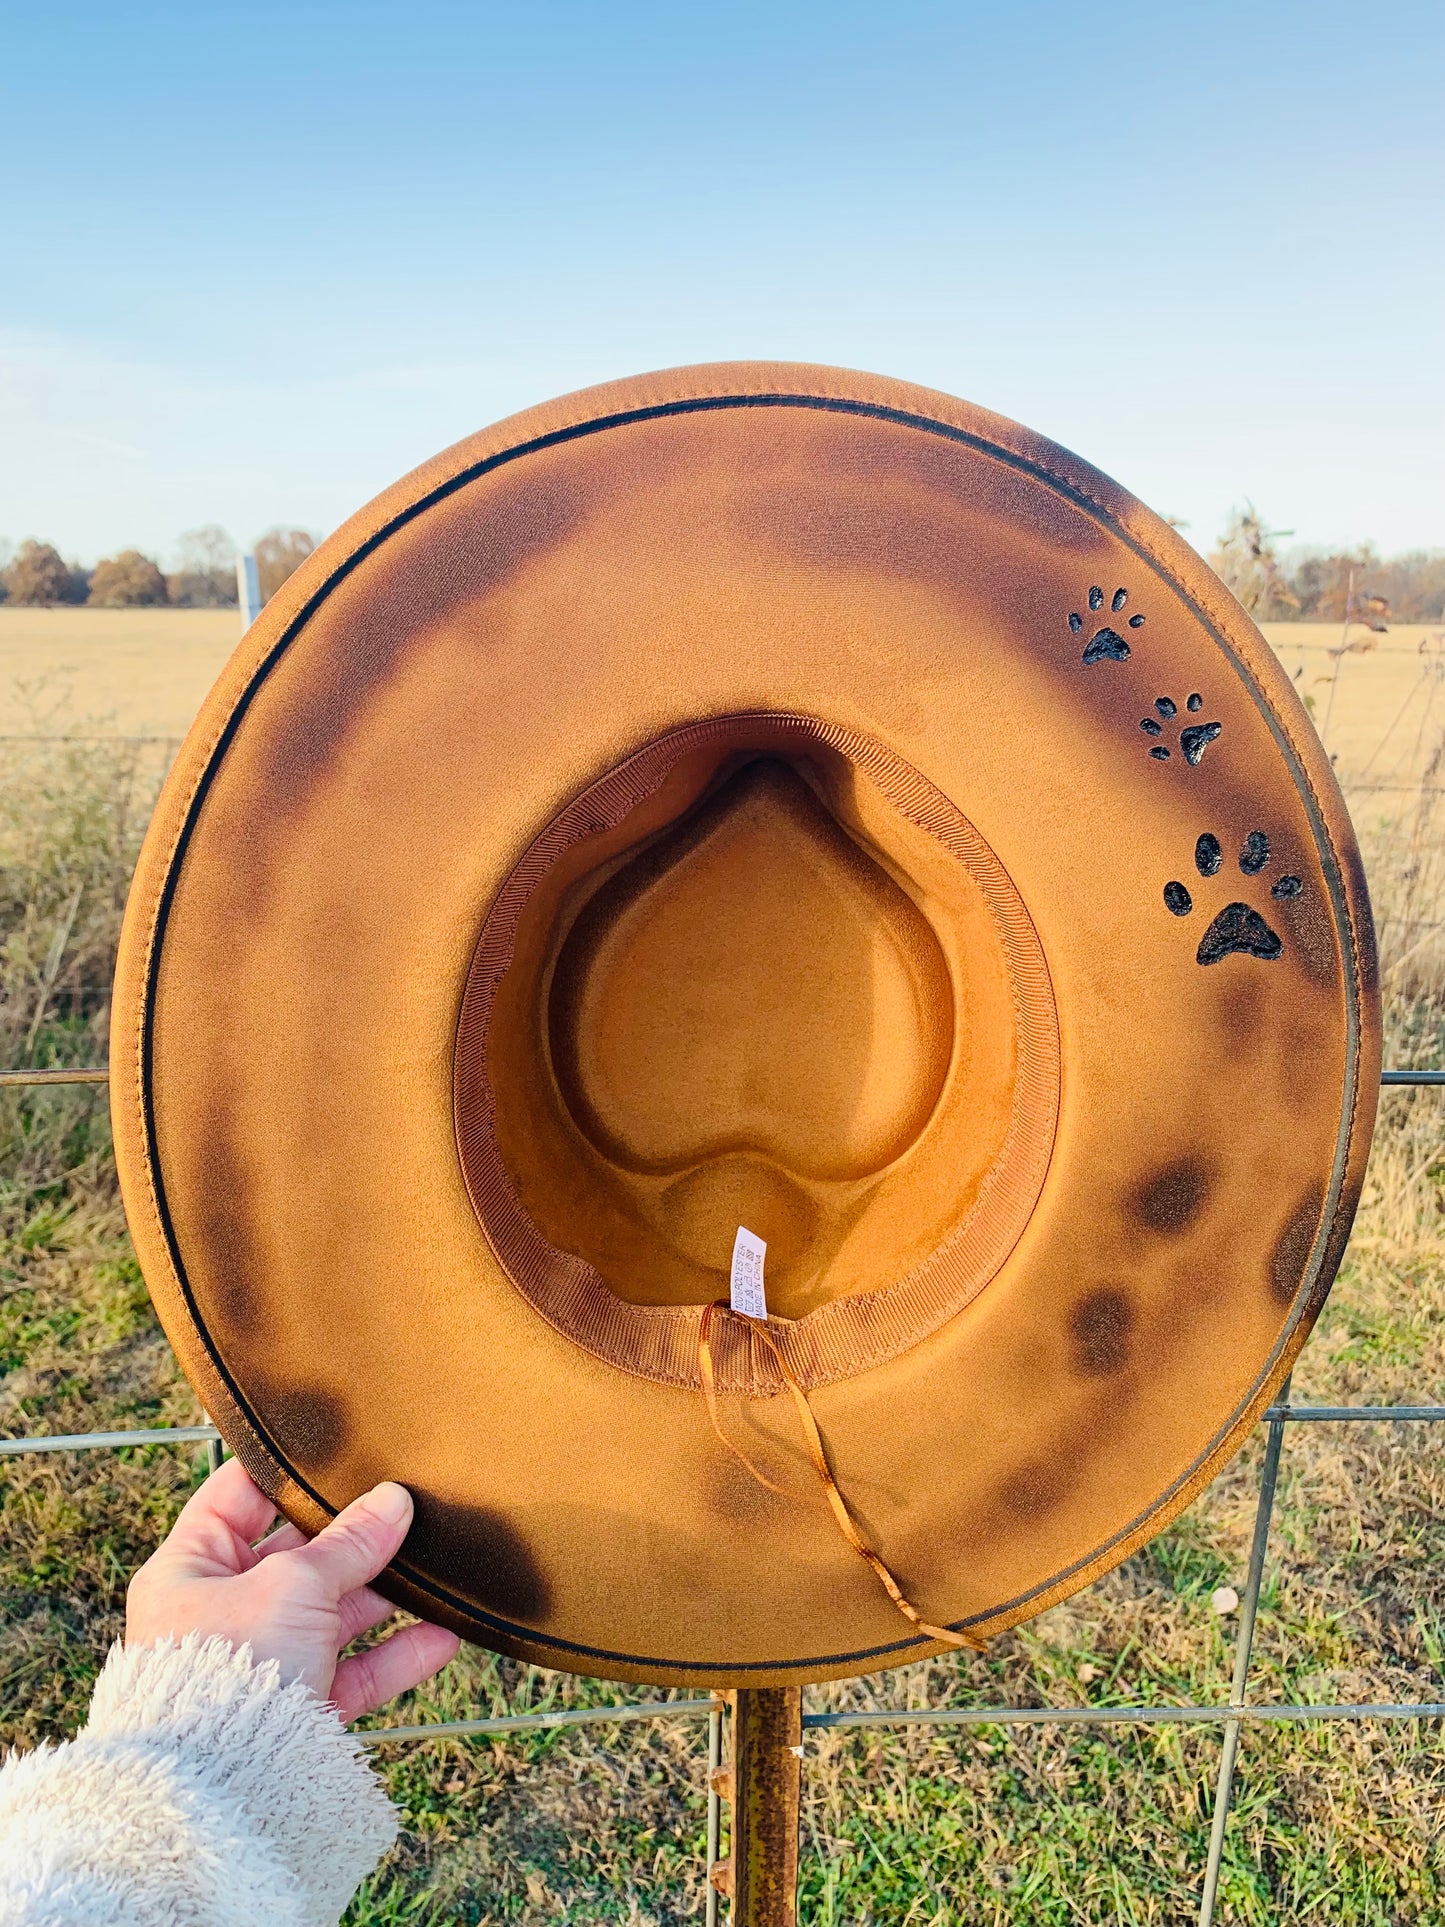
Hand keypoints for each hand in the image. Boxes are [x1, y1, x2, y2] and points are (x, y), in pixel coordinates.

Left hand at [126, 1457, 460, 1721]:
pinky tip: (441, 1634)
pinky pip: (354, 1671)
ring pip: (333, 1613)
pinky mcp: (297, 1709)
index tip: (336, 1450)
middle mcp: (222, 1613)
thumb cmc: (226, 1671)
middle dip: (351, 1538)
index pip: (236, 1498)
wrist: (223, 1786)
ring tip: (433, 1568)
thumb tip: (394, 1500)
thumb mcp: (293, 1583)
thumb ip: (349, 1542)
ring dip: (384, 1594)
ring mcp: (263, 1662)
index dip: (283, 1473)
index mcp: (189, 1569)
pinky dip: (396, 1653)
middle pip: (297, 1557)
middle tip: (402, 1508)